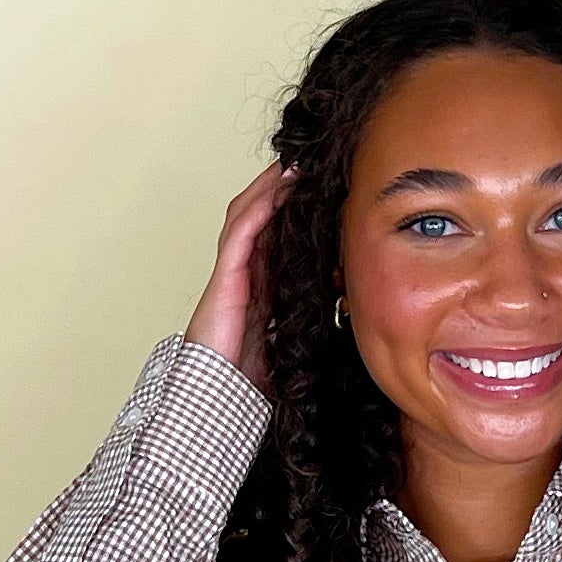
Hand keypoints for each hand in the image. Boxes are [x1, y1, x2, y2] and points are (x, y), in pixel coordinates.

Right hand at [183, 159, 297, 397]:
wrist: (219, 396)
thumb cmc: (247, 379)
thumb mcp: (289, 344)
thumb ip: (307, 325)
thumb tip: (342, 314)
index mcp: (256, 291)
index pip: (273, 240)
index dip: (290, 215)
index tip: (315, 195)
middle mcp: (242, 276)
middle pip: (258, 220)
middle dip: (278, 191)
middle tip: (304, 166)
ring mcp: (231, 274)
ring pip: (247, 217)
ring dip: (269, 189)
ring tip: (292, 165)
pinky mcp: (225, 277)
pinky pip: (241, 233)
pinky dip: (259, 207)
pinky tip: (276, 189)